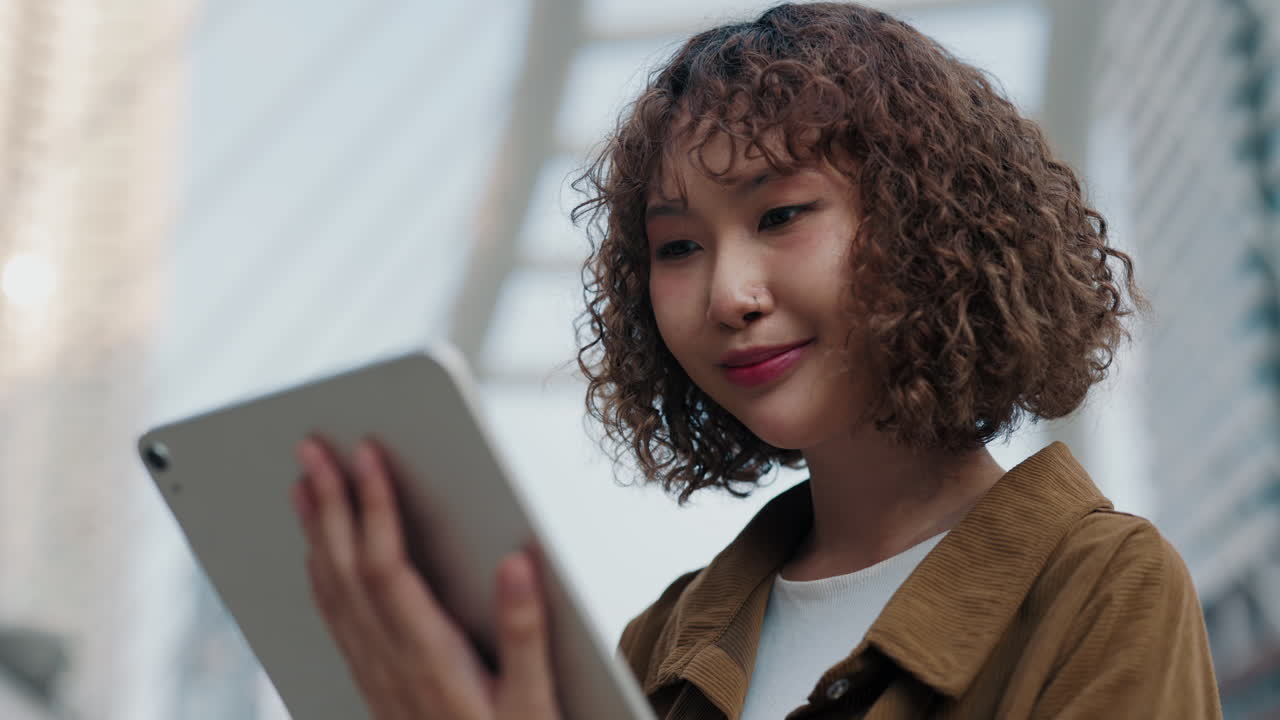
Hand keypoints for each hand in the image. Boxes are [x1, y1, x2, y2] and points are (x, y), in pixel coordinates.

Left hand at [292, 436, 561, 719]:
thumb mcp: (536, 702)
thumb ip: (526, 630)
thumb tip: (516, 559)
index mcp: (429, 660)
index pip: (387, 569)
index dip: (373, 508)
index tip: (367, 456)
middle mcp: (390, 663)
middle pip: (345, 570)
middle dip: (327, 503)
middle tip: (311, 448)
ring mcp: (374, 675)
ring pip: (330, 592)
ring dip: (314, 533)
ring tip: (302, 484)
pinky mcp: (373, 682)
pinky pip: (333, 619)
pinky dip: (320, 574)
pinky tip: (317, 553)